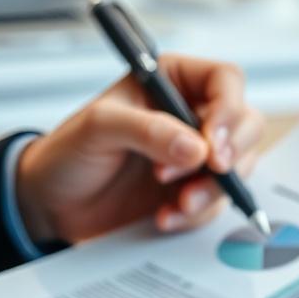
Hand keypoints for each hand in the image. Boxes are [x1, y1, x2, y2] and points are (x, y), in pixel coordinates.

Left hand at [15, 55, 263, 242]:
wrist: (52, 204)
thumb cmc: (69, 152)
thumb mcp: (99, 128)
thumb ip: (148, 131)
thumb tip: (195, 148)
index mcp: (173, 81)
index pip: (225, 81)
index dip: (229, 110)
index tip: (213, 144)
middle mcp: (192, 115)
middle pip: (247, 123)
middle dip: (232, 153)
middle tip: (211, 171)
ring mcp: (195, 156)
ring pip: (240, 167)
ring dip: (214, 189)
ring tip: (178, 203)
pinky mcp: (192, 191)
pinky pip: (217, 202)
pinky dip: (196, 213)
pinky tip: (165, 216)